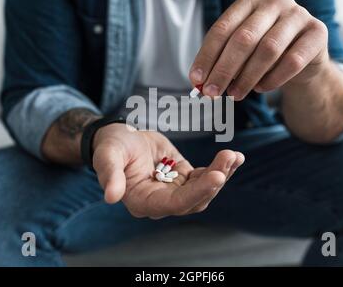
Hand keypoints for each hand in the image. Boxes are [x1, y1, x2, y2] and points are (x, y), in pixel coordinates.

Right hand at [92, 124, 244, 218]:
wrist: (121, 138)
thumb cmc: (111, 147)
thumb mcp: (108, 155)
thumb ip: (109, 174)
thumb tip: (111, 196)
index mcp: (143, 202)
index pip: (175, 204)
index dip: (197, 192)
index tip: (217, 176)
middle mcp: (162, 202)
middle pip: (196, 199)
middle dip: (215, 180)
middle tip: (229, 157)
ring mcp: (176, 190)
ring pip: (205, 190)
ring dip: (222, 174)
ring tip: (234, 156)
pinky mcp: (185, 178)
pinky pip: (206, 176)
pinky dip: (221, 168)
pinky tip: (234, 157)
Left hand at [189, 0, 329, 99]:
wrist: (304, 58)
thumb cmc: (264, 54)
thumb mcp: (241, 54)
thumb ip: (221, 63)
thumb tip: (200, 84)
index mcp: (249, 1)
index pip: (222, 29)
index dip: (207, 56)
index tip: (196, 80)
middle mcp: (274, 2)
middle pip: (244, 38)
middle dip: (224, 69)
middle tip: (212, 93)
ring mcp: (298, 15)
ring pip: (268, 49)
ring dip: (247, 77)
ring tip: (235, 95)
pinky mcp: (317, 32)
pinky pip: (292, 61)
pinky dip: (273, 79)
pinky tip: (261, 88)